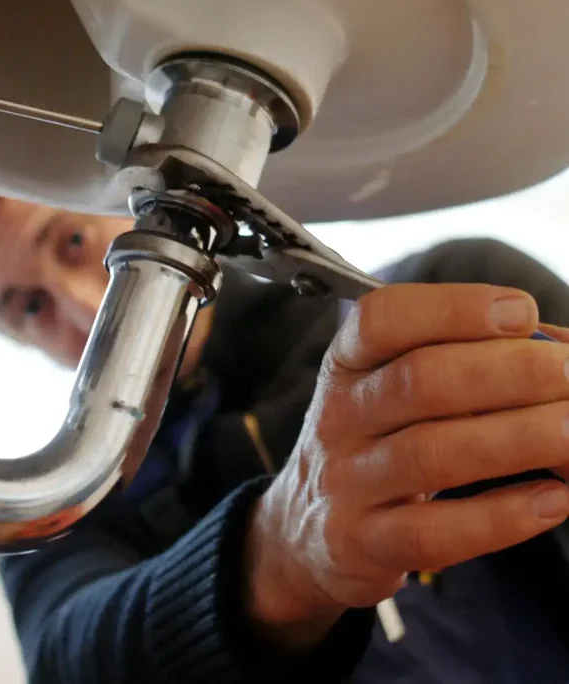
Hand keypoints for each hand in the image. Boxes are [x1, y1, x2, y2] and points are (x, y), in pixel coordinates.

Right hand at [245, 284, 568, 649]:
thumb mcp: (395, 386)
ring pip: (432, 454)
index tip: (521, 312)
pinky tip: (554, 500)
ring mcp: (346, 481)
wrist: (307, 527)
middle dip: (508, 372)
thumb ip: (468, 358)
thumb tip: (559, 348)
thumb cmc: (378, 439)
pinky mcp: (364, 543)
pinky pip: (433, 532)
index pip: (382, 318)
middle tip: (568, 375)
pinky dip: (502, 517)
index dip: (453, 308)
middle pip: (419, 381)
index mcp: (347, 362)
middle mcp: (339, 415)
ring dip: (518, 438)